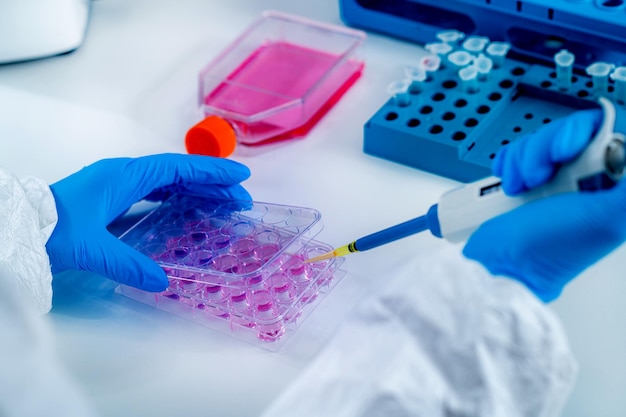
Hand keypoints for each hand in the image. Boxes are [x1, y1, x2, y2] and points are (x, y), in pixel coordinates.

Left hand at [46, 153, 250, 290]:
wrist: (16, 227)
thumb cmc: (49, 229)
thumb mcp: (90, 248)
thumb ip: (127, 264)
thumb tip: (160, 280)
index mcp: (123, 176)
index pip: (177, 168)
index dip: (211, 172)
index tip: (238, 177)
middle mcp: (123, 174)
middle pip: (177, 172)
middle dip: (211, 182)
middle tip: (239, 197)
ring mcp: (116, 183)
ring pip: (167, 180)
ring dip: (196, 188)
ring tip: (222, 202)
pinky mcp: (111, 196)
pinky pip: (154, 190)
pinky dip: (176, 195)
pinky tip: (186, 207)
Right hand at [462, 108, 625, 301]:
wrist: (500, 263)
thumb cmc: (548, 251)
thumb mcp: (604, 220)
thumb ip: (625, 193)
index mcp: (614, 187)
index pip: (612, 132)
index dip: (585, 133)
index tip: (568, 150)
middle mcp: (590, 180)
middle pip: (574, 130)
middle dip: (548, 148)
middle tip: (540, 175)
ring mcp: (558, 179)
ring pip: (544, 139)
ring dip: (525, 159)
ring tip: (523, 186)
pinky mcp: (530, 180)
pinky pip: (521, 151)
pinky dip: (510, 163)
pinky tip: (512, 183)